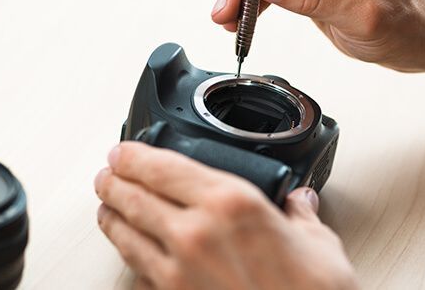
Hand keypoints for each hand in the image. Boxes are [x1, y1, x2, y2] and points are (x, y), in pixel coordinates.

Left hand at [94, 142, 358, 289]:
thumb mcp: (317, 241)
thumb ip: (301, 213)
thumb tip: (300, 201)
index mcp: (231, 203)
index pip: (163, 167)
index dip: (133, 155)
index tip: (123, 151)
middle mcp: (197, 233)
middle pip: (134, 197)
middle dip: (113, 182)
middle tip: (106, 175)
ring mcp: (179, 271)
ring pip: (126, 235)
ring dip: (111, 216)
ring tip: (107, 207)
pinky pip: (138, 273)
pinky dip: (129, 257)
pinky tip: (131, 252)